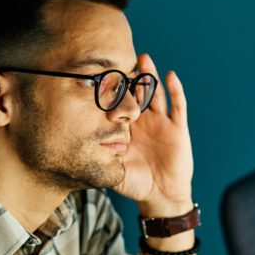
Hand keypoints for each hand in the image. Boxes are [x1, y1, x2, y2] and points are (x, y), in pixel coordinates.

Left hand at [113, 53, 193, 215]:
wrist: (161, 196)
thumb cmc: (136, 184)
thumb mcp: (113, 170)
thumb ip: (99, 161)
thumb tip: (76, 153)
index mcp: (127, 129)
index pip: (118, 105)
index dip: (111, 92)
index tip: (100, 76)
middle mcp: (144, 122)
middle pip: (136, 94)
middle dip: (130, 77)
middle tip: (120, 58)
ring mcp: (162, 123)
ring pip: (156, 94)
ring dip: (151, 76)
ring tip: (143, 58)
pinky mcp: (178, 128)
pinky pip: (178, 106)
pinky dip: (176, 90)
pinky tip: (170, 76)